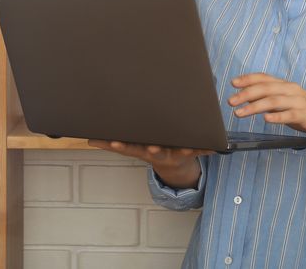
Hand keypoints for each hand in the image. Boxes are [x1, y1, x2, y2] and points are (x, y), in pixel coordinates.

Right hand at [87, 139, 210, 189]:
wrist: (174, 167)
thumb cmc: (149, 150)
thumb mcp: (130, 148)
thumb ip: (109, 143)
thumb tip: (88, 139)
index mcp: (143, 149)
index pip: (130, 148)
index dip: (122, 145)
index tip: (116, 142)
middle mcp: (158, 151)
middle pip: (154, 150)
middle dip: (153, 148)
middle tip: (152, 147)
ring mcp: (175, 152)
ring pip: (178, 150)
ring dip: (183, 148)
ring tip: (186, 146)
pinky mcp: (191, 151)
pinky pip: (201, 149)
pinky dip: (208, 147)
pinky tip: (217, 145)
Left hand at [228, 72, 305, 144]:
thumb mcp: (287, 105)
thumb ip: (270, 101)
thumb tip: (248, 100)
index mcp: (287, 86)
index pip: (264, 78)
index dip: (248, 79)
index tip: (233, 83)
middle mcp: (293, 90)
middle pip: (265, 88)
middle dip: (245, 94)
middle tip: (231, 101)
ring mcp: (300, 102)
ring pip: (273, 101)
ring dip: (254, 106)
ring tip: (239, 113)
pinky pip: (289, 114)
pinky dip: (277, 116)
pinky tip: (266, 119)